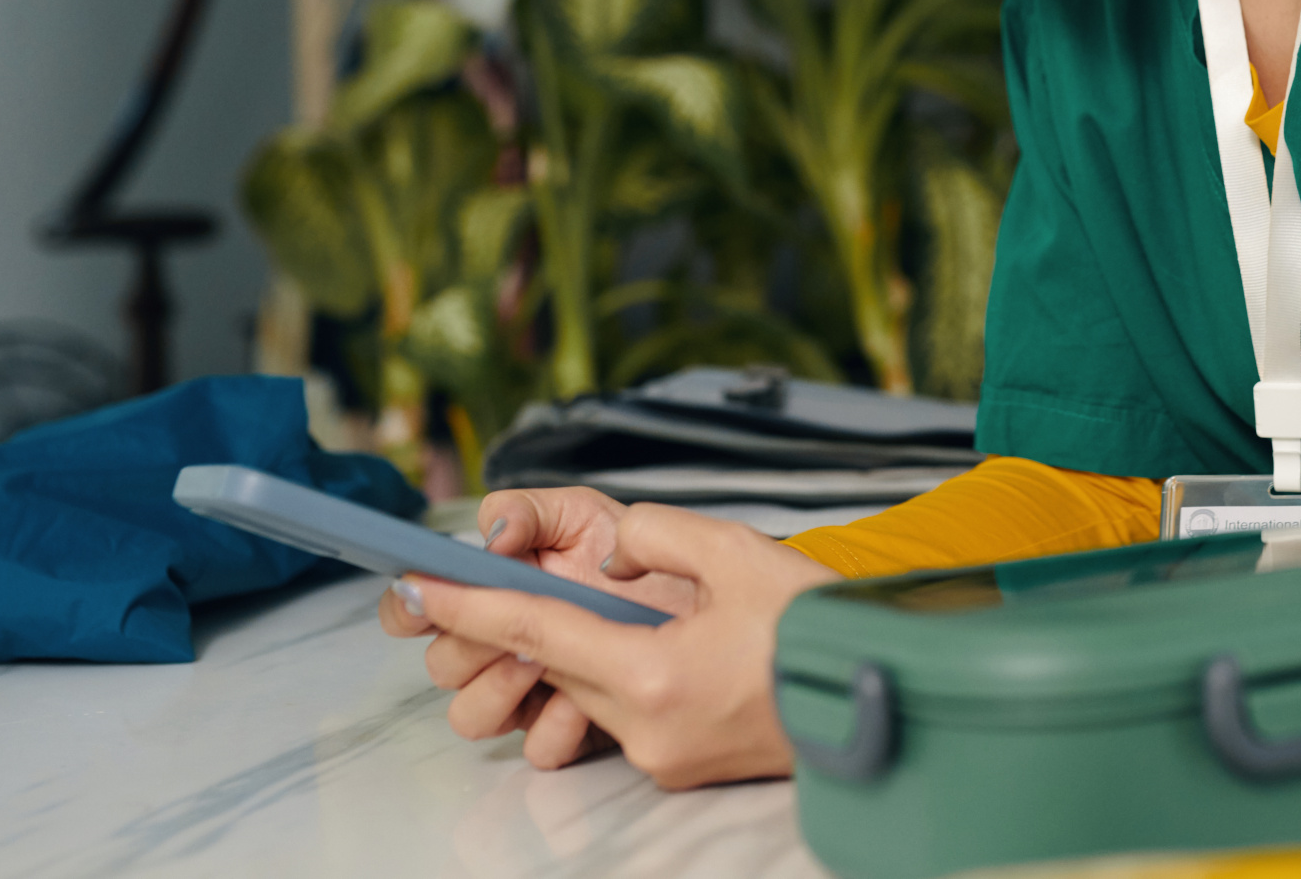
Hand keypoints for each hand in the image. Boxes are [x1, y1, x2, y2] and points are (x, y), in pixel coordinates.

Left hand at [377, 490, 839, 786]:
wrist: (885, 694)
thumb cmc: (820, 626)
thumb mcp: (740, 552)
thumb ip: (657, 535)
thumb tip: (612, 551)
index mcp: (653, 674)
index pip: (536, 630)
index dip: (469, 604)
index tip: (415, 586)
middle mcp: (645, 728)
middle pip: (557, 665)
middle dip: (525, 624)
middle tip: (485, 581)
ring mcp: (661, 755)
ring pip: (592, 689)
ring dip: (590, 648)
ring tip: (635, 610)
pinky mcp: (682, 766)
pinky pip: (629, 711)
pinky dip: (630, 671)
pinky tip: (675, 645)